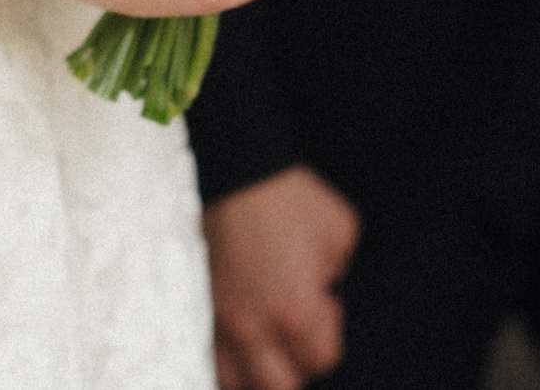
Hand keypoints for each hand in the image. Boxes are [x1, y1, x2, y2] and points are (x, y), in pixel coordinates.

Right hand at [206, 165, 359, 389]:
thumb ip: (339, 271)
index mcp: (296, 312)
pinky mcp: (200, 308)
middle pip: (280, 386)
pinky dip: (228, 363)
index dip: (330, 332)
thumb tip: (325, 285)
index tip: (326, 302)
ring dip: (259, 372)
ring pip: (239, 382)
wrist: (235, 172)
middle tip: (298, 334)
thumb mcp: (339, 230)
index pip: (322, 359)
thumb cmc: (286, 198)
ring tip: (268, 348)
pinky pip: (210, 359)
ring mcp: (222, 321)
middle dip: (296, 365)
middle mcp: (255, 327)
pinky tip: (240, 343)